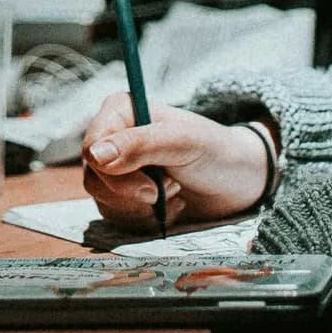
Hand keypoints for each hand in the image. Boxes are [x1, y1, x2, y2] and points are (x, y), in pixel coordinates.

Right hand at [78, 93, 272, 227]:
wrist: (239, 181)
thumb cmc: (215, 151)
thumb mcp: (183, 142)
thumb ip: (140, 145)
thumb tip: (95, 155)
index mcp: (122, 112)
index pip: (92, 146)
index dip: (114, 172)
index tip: (150, 186)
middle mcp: (113, 139)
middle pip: (94, 177)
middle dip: (133, 193)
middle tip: (172, 188)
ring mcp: (117, 170)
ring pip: (103, 201)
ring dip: (142, 207)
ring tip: (177, 192)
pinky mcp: (125, 197)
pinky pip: (116, 217)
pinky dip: (146, 219)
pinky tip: (173, 206)